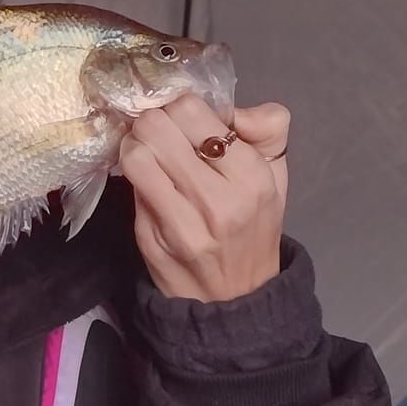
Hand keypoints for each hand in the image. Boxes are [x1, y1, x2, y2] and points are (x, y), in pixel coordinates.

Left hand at [119, 99, 288, 302]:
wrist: (237, 298)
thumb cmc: (254, 225)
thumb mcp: (276, 174)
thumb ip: (267, 127)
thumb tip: (232, 108)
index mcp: (251, 176)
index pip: (191, 111)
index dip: (179, 107)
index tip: (181, 119)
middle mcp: (217, 200)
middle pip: (155, 128)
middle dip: (151, 122)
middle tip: (157, 132)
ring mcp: (180, 224)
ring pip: (135, 156)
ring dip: (135, 146)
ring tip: (147, 152)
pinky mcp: (151, 240)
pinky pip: (130, 188)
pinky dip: (133, 176)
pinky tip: (146, 180)